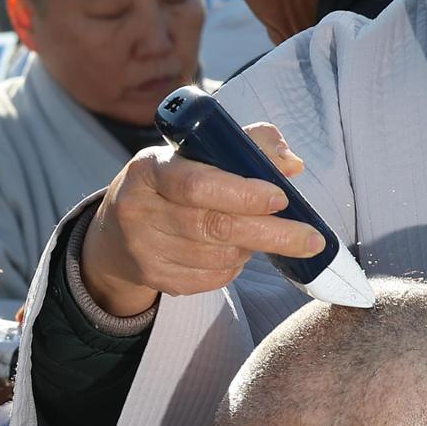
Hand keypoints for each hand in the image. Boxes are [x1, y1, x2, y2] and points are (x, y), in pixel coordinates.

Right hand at [77, 122, 323, 317]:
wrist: (115, 233)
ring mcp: (143, 249)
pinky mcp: (153, 277)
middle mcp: (140, 209)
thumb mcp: (196, 153)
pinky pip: (211, 279)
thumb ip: (246, 146)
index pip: (199, 185)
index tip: (282, 198)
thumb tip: (291, 164)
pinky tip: (231, 251)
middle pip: (215, 227)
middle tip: (311, 239)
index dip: (244, 194)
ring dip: (250, 247)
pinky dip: (233, 267)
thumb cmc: (170, 184)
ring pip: (219, 256)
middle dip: (272, 233)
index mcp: (151, 168)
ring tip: (253, 233)